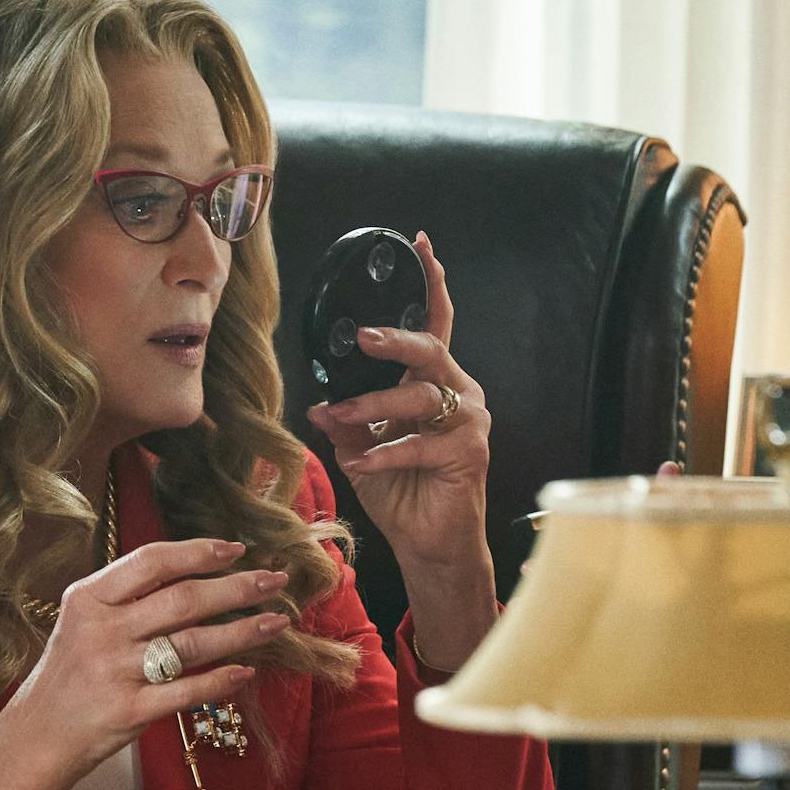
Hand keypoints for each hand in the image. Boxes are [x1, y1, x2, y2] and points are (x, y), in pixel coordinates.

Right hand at [0, 538, 289, 789]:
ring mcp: (114, 672)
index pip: (151, 562)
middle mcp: (101, 631)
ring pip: (192, 644)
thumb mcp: (81, 623)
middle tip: (275, 581)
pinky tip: (246, 672)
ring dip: (242, 632)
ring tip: (276, 622)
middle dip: (236, 587)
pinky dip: (221, 681)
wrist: (35, 738)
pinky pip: (186, 692)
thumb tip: (192, 571)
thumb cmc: (67, 676)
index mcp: (88, 599)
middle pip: (182, 599)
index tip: (237, 548)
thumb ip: (126, 597)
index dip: (198, 551)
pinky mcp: (128, 712)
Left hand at [307, 230, 491, 574]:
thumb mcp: (363, 450)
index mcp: (436, 383)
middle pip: (430, 350)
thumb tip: (318, 401)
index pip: (437, 324)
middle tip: (363, 337)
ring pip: (420, 397)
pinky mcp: (470, 453)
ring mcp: (470, 422)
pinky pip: (420, 444)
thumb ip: (347, 422)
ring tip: (340, 416)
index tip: (422, 244)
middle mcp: (460, 394)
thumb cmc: (401, 492)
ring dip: (374, 406)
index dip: (432, 284)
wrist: (430, 544)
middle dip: (395, 339)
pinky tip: (364, 464)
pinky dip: (385, 453)